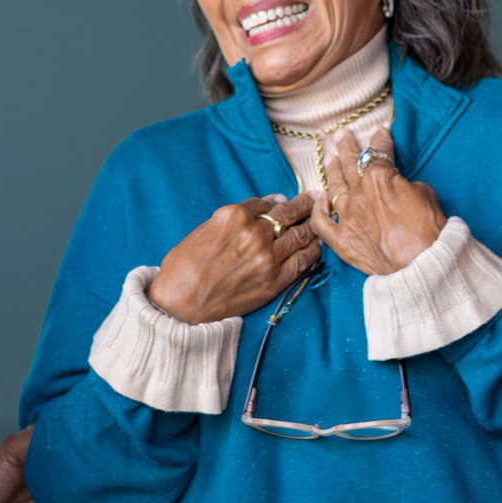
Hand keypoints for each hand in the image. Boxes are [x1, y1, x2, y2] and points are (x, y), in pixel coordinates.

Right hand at [148, 192, 320, 324]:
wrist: (179, 305)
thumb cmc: (183, 268)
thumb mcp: (202, 230)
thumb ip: (230, 219)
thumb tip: (258, 208)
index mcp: (233, 215)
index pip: (264, 203)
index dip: (276, 201)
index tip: (284, 201)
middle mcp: (253, 232)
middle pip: (287, 213)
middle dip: (304, 204)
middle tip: (316, 197)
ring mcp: (267, 257)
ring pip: (299, 234)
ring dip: (312, 224)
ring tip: (321, 218)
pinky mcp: (274, 280)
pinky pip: (302, 260)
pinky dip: (312, 250)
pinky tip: (317, 245)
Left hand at [313, 127, 445, 274]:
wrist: (422, 265)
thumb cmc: (429, 230)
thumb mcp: (426, 194)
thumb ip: (407, 185)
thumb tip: (402, 188)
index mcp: (380, 178)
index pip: (379, 152)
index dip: (381, 140)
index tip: (379, 131)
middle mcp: (359, 194)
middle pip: (350, 164)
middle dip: (346, 147)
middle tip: (341, 135)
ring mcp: (348, 217)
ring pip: (335, 188)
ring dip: (331, 171)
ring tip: (329, 159)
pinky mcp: (342, 241)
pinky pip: (321, 223)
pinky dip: (318, 210)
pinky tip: (320, 200)